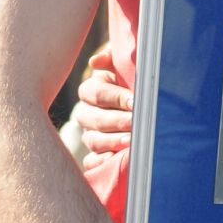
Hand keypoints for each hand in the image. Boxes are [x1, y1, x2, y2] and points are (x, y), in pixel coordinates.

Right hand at [75, 46, 132, 167]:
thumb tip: (95, 61)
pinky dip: (101, 162)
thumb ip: (111, 59)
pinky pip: (91, 161)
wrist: (134, 95)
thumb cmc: (129, 77)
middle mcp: (87, 113)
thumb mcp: (121, 64)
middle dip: (117, 121)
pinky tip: (115, 160)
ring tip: (132, 142)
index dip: (115, 97)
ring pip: (93, 140)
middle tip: (136, 123)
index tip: (134, 101)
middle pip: (95, 119)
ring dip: (113, 142)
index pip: (97, 93)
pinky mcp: (95, 152)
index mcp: (91, 90)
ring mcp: (90, 134)